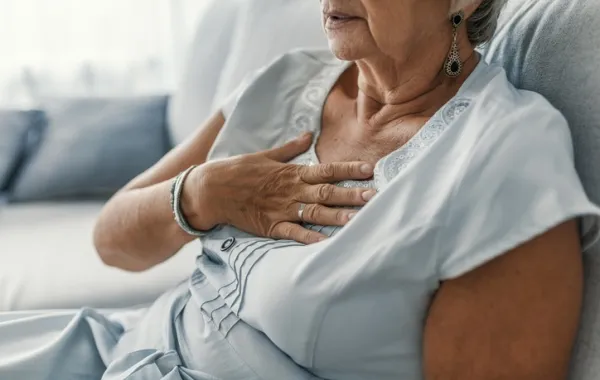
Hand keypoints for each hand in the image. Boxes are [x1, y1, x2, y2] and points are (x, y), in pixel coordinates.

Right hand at [182, 133, 375, 243]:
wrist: (212, 189)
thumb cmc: (239, 170)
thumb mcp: (266, 155)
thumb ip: (290, 148)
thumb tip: (308, 134)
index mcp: (292, 173)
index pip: (327, 170)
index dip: (349, 170)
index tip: (370, 170)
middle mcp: (291, 191)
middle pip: (327, 193)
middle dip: (352, 195)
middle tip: (375, 197)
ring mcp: (282, 210)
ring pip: (315, 214)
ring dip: (337, 217)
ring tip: (358, 220)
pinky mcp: (271, 226)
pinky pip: (294, 234)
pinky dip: (310, 239)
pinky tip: (327, 244)